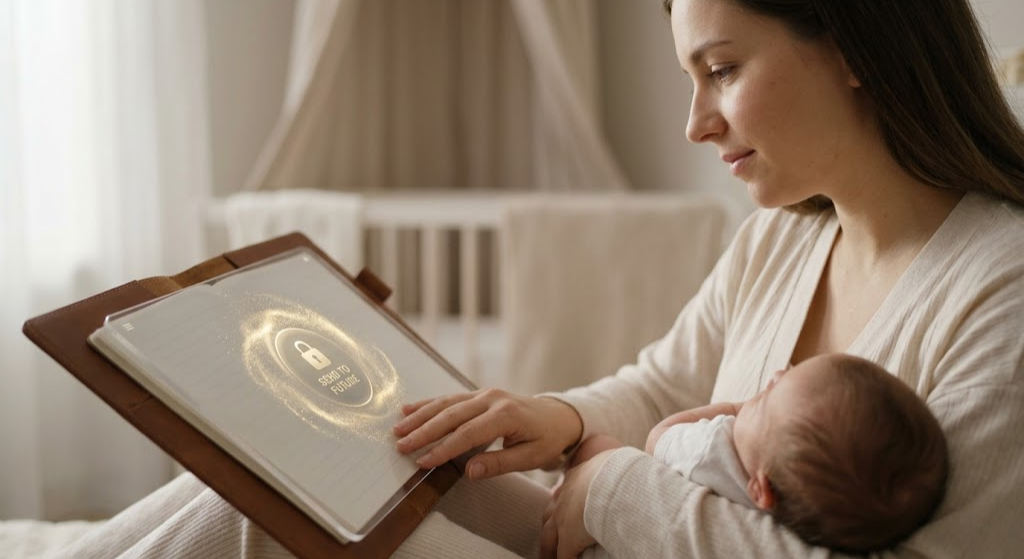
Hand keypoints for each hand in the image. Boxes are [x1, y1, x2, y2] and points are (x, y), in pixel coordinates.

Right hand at [393, 389, 582, 479]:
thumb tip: (469, 472)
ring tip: (398, 428)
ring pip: (446, 403)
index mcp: (506, 415)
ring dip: (421, 416)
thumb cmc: (548, 439)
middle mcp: (492, 399)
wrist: (560, 415)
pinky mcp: (479, 394)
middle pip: (451, 415)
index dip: (443, 448)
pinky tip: (409, 409)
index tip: (423, 461)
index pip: (468, 434)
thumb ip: (499, 464)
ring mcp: (485, 394)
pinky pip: (450, 398)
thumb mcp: (531, 457)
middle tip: (400, 445)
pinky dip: (429, 404)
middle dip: (424, 431)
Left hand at [540, 449, 613, 558]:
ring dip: (549, 551)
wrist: (617, 480)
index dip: (559, 505)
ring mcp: (563, 518)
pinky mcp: (569, 538)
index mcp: (577, 477)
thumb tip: (638, 470)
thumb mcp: (618, 466)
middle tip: (548, 543)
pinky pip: (564, 556)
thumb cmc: (624, 471)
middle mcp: (564, 497)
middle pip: (548, 517)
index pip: (562, 494)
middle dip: (548, 530)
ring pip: (548, 540)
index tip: (556, 513)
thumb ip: (617, 471)